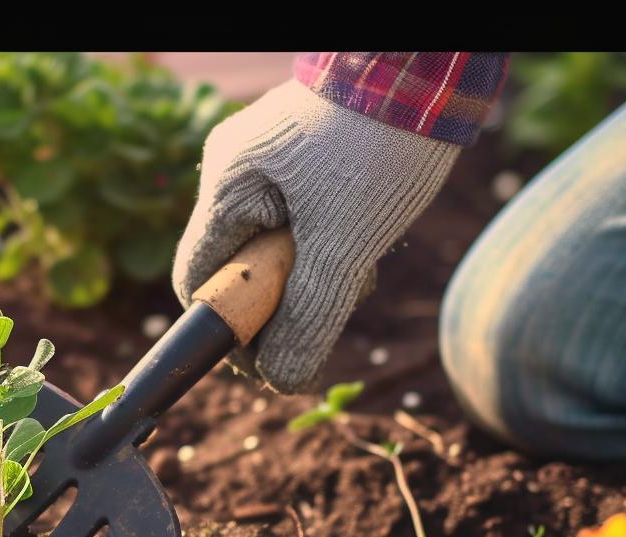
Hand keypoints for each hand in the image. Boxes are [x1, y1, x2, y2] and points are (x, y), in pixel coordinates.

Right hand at [173, 79, 459, 392]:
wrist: (428, 66)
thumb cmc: (381, 146)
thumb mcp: (345, 247)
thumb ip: (308, 319)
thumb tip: (280, 381)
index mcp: (225, 190)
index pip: (196, 282)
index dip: (228, 330)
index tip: (269, 358)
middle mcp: (234, 171)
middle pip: (239, 265)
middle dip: (286, 297)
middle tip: (336, 302)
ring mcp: (266, 158)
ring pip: (275, 243)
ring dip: (316, 268)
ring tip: (362, 260)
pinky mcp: (302, 153)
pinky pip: (299, 215)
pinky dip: (331, 237)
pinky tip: (368, 230)